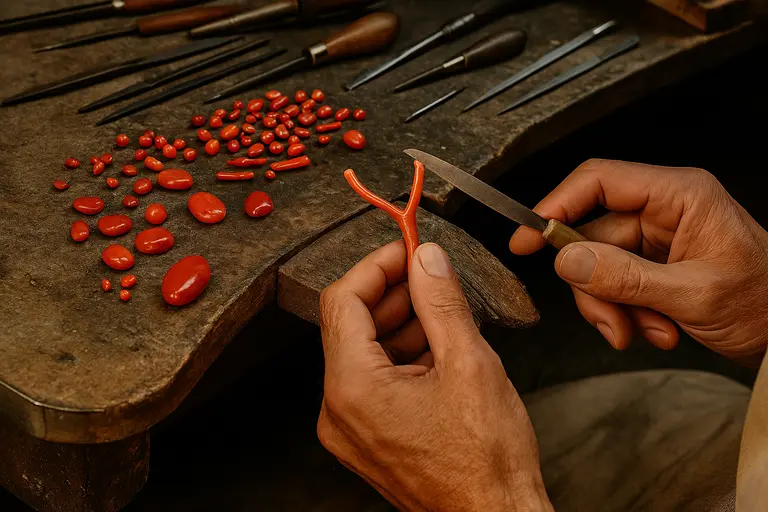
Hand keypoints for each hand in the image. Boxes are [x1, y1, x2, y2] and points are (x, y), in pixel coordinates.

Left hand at [318, 241, 552, 511]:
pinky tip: (438, 348)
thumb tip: (427, 259)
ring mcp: (351, 429)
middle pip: (350, 325)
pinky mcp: (368, 439)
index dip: (376, 266)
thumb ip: (441, 302)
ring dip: (400, 324)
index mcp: (353, 389)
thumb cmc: (486, 463)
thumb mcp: (469, 364)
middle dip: (391, 293)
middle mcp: (339, 411)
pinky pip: (373, 382)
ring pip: (363, 353)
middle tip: (429, 274)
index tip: (406, 250)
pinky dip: (401, 357)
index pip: (343, 300)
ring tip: (442, 312)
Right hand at [509, 159, 767, 365]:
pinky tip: (658, 330)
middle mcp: (663, 211)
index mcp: (679, 195)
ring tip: (646, 332)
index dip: (556, 206)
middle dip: (595, 285)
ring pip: (598, 267)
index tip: (527, 237)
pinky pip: (614, 285)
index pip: (599, 182)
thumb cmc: (767, 304)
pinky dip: (626, 314)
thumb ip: (625, 277)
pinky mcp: (652, 265)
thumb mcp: (693, 294)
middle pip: (591, 235)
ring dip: (613, 307)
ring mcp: (656, 240)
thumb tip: (566, 259)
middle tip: (610, 322)